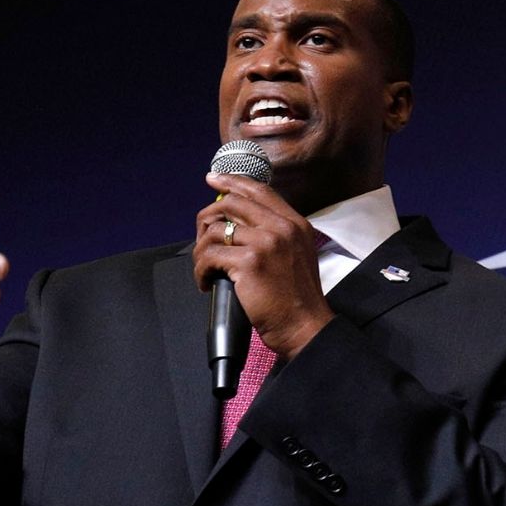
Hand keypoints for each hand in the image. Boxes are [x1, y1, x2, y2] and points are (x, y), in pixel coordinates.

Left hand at [193, 172, 333, 359]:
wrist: (304, 326)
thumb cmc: (297, 298)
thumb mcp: (297, 253)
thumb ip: (276, 234)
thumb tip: (239, 224)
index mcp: (294, 223)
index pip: (259, 190)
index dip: (232, 181)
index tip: (213, 180)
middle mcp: (281, 228)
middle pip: (232, 203)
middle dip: (208, 218)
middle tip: (201, 237)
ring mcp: (265, 243)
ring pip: (216, 230)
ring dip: (201, 251)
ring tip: (205, 268)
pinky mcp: (249, 263)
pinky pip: (210, 256)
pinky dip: (201, 270)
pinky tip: (206, 282)